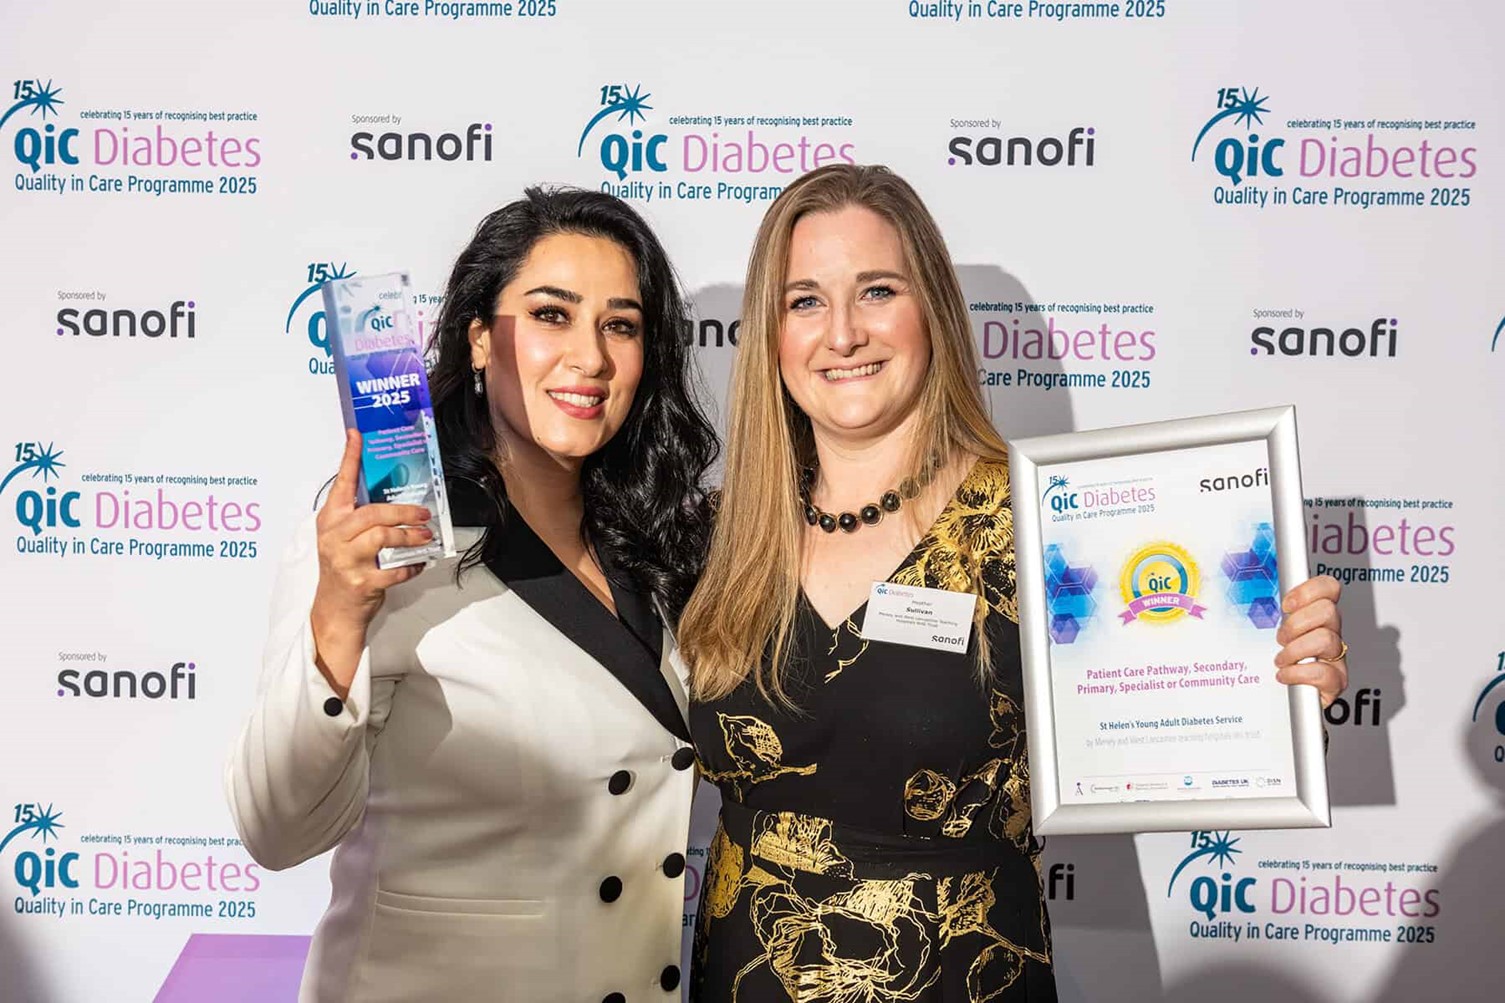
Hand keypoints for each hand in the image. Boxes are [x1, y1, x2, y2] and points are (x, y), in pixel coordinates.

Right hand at [309, 430, 432, 696]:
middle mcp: (334, 536)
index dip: (350, 457)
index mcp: (330, 520)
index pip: (341, 483)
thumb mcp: (344, 537)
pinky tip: (418, 563)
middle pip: (372, 513)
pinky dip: (411, 566)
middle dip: (403, 511)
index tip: (356, 434)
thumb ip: (361, 517)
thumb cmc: (344, 567)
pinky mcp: (360, 582)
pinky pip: (394, 569)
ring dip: (410, 536)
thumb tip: (396, 496)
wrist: (334, 610)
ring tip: (426, 535)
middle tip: (424, 513)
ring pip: (383, 537)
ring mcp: (345, 560)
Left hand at [1273, 574, 1347, 708]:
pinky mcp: (1336, 682)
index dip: (1309, 591)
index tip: (1286, 604)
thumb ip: (1264, 611)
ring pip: (1325, 639)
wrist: (1279, 701)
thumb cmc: (1271, 663)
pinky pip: (1324, 672)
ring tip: (1281, 659)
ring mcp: (1335, 658)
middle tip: (1280, 638)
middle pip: (1328, 611)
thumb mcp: (1265, 632)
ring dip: (1295, 649)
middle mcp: (1330, 633)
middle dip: (1296, 623)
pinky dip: (1298, 673)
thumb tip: (1240, 588)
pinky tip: (1285, 675)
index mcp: (1316, 617)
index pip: (1328, 588)